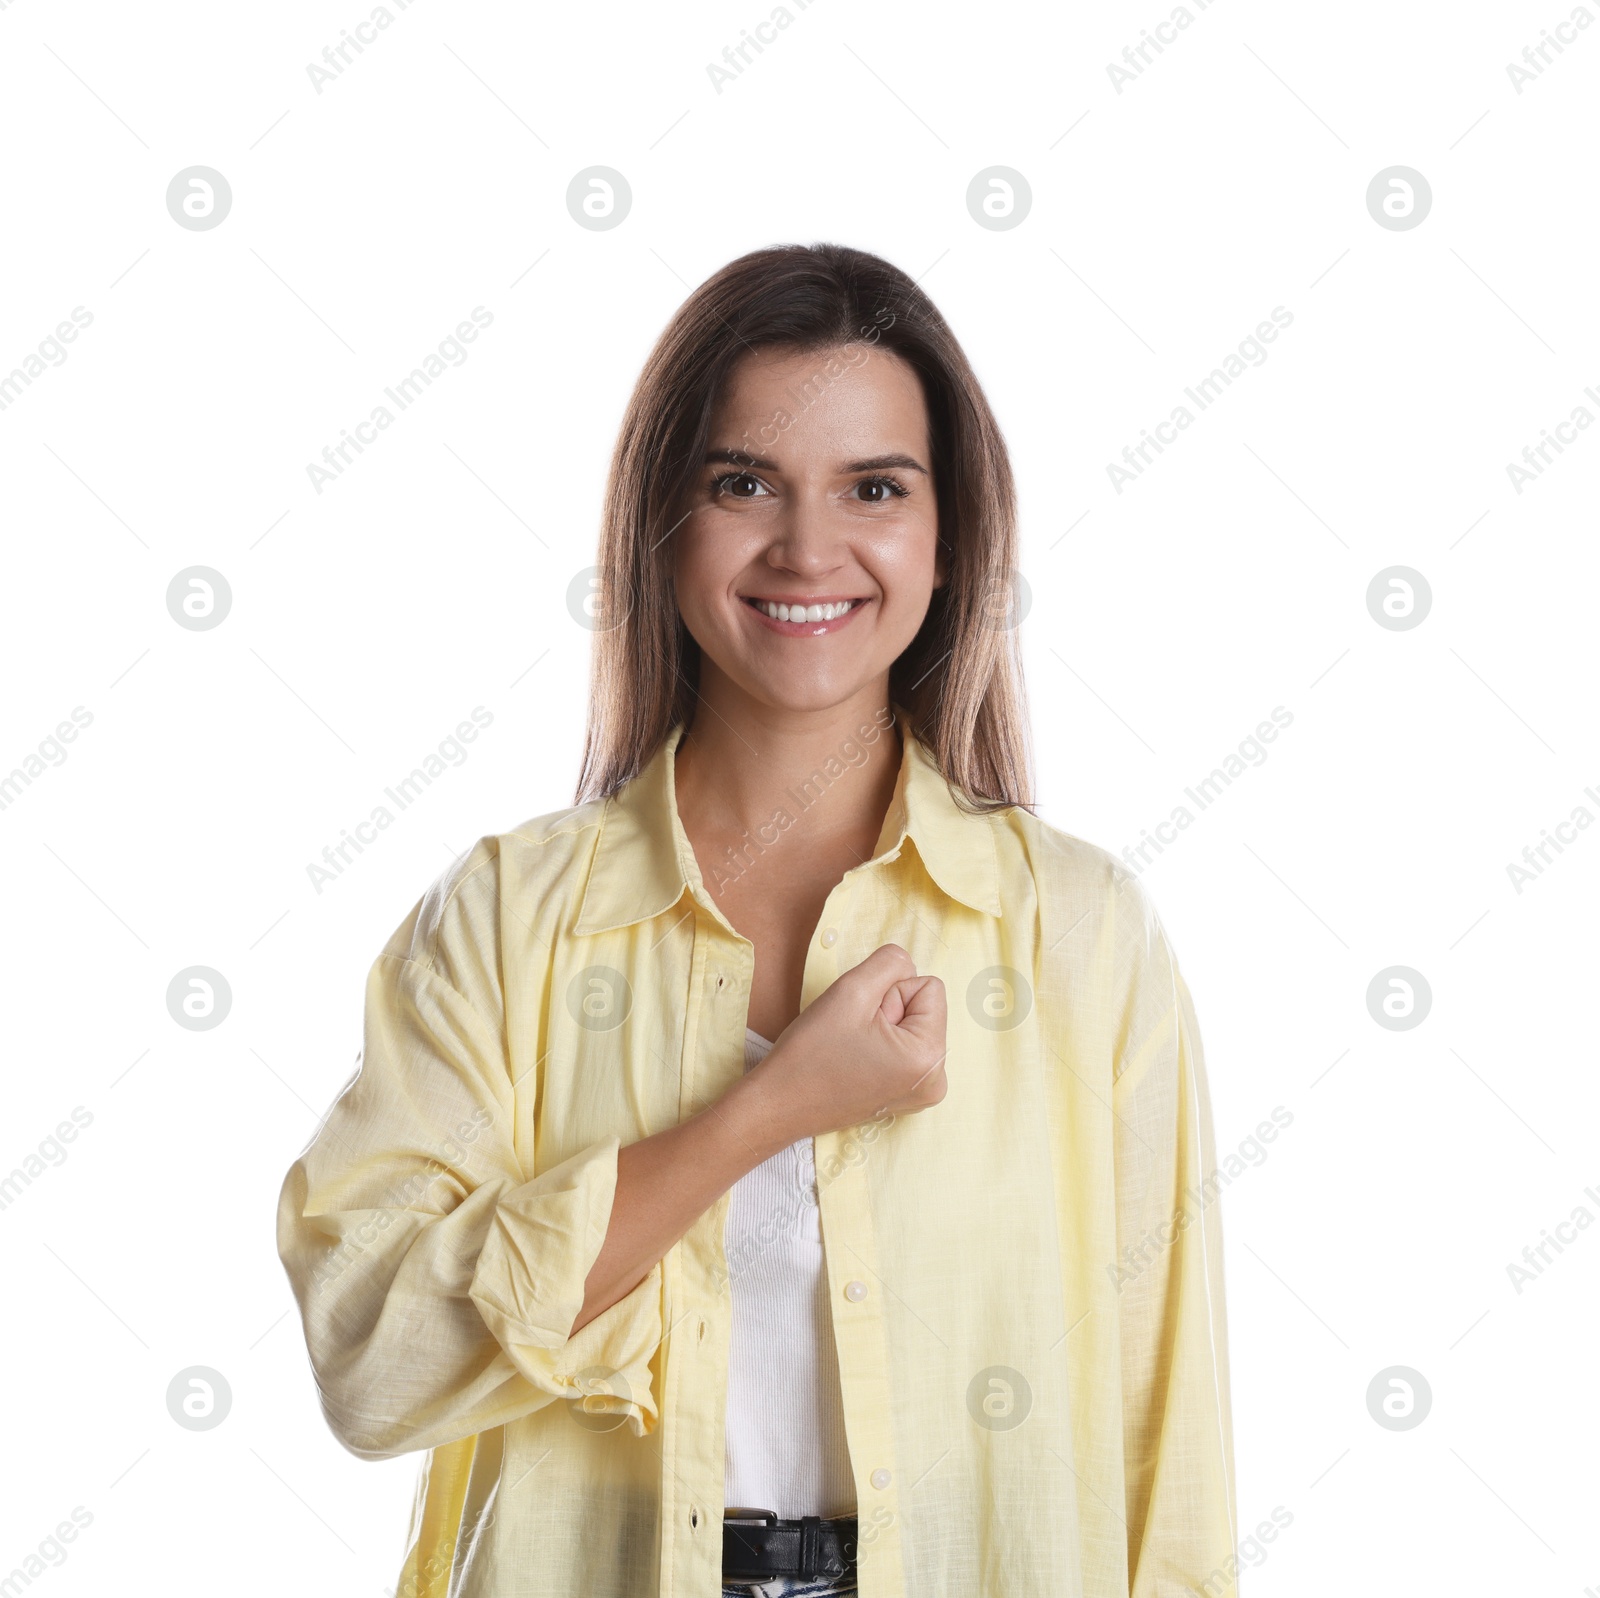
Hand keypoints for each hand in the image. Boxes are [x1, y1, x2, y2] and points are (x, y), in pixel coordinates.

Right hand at [746, 943, 947, 1142]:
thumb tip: (908, 963)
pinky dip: (881, 1044)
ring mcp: (923, 1092)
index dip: (890, 993)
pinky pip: (904, 1047)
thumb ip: (890, 963)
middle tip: (853, 1035)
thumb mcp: (851, 990)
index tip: (862, 1020)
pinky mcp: (907, 1095)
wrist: (781, 1104)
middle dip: (887, 1010)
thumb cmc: (812, 1053)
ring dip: (883, 1026)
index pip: (929, 987)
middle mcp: (937, 1079)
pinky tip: (856, 1060)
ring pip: (911, 1025)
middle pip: (923, 1008)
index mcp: (930, 1057)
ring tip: (853, 1048)